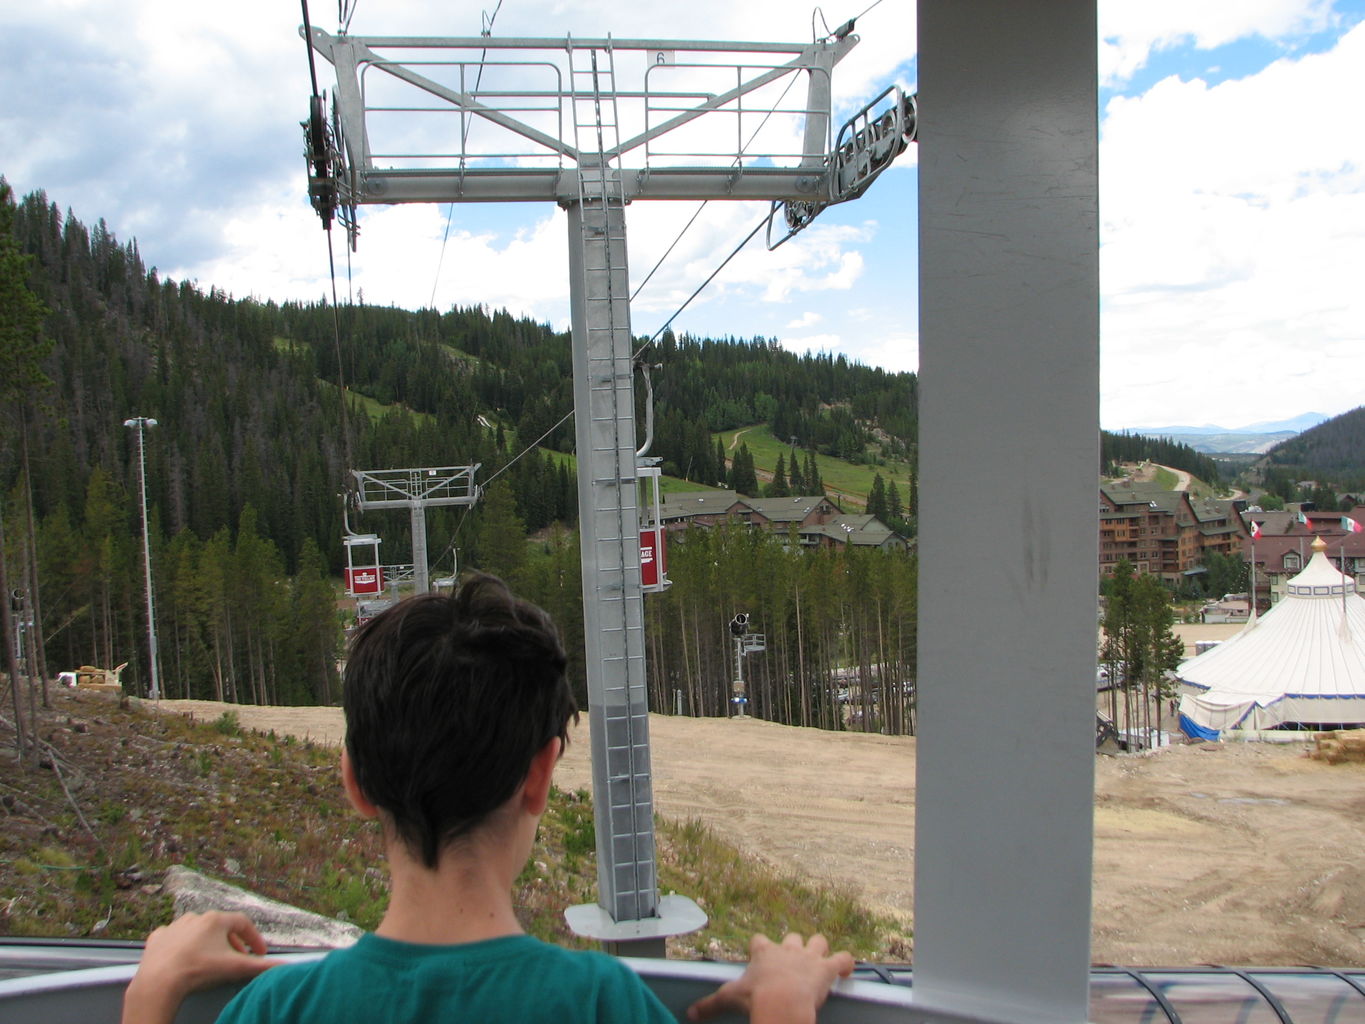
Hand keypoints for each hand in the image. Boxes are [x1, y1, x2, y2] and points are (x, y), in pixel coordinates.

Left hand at [122, 911, 276, 1023]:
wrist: (160, 981)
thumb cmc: (199, 971)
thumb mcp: (235, 968)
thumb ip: (262, 966)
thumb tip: (287, 966)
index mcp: (217, 920)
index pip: (243, 924)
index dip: (254, 938)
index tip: (259, 953)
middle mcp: (196, 917)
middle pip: (221, 927)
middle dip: (232, 943)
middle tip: (237, 959)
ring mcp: (175, 926)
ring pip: (197, 930)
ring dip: (207, 942)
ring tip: (211, 959)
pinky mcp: (158, 937)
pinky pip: (174, 937)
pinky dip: (182, 945)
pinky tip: (184, 957)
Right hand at [687, 932, 854, 1023]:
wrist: (781, 1001)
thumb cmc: (755, 998)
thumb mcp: (729, 998)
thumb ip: (710, 1004)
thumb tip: (689, 1014)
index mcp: (764, 953)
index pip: (760, 941)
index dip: (761, 947)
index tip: (760, 954)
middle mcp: (787, 949)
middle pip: (793, 937)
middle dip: (794, 946)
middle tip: (793, 961)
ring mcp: (809, 957)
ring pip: (818, 941)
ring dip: (820, 949)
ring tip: (821, 960)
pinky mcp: (827, 968)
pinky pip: (843, 959)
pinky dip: (847, 964)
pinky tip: (848, 970)